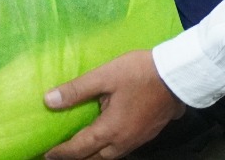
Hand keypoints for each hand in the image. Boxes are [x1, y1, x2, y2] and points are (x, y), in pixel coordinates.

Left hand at [43, 50, 183, 158]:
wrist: (179, 74)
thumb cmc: (141, 73)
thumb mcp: (106, 76)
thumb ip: (77, 90)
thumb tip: (48, 101)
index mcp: (110, 130)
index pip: (79, 148)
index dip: (60, 152)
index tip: (46, 154)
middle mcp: (123, 141)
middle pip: (95, 159)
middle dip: (77, 158)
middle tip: (61, 154)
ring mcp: (138, 139)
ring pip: (110, 156)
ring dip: (94, 155)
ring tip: (82, 150)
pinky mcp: (149, 134)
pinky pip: (123, 149)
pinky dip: (109, 149)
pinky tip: (108, 139)